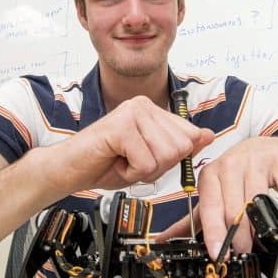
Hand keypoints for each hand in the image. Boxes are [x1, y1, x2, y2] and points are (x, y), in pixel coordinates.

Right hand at [48, 95, 214, 192]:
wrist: (68, 170)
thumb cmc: (105, 164)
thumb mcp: (151, 159)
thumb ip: (179, 148)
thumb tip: (209, 135)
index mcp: (153, 109)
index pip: (189, 136)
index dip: (170, 159)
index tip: (144, 158)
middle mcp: (144, 104)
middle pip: (180, 147)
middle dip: (158, 166)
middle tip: (130, 161)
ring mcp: (132, 112)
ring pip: (165, 155)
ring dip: (143, 170)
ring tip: (122, 160)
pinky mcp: (121, 126)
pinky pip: (146, 162)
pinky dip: (130, 172)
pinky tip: (114, 162)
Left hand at [157, 137, 277, 260]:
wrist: (267, 149)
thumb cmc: (238, 175)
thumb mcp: (214, 193)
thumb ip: (194, 219)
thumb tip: (163, 240)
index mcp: (210, 174)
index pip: (210, 208)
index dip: (214, 233)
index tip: (219, 252)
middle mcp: (231, 164)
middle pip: (234, 209)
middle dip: (239, 236)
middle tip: (242, 250)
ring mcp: (256, 161)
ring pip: (258, 202)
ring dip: (262, 228)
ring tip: (262, 239)